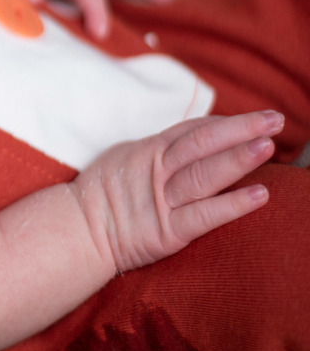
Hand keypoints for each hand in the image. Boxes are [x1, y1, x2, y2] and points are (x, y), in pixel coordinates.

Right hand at [73, 110, 281, 272]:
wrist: (77, 231)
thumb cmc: (99, 196)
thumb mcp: (122, 158)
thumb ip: (154, 150)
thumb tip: (183, 141)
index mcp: (148, 151)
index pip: (192, 130)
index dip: (224, 124)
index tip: (253, 120)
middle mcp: (156, 171)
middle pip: (202, 144)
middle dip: (241, 130)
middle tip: (274, 120)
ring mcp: (162, 200)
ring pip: (204, 174)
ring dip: (238, 158)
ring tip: (269, 145)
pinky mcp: (167, 231)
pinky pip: (204, 215)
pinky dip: (232, 204)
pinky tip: (259, 195)